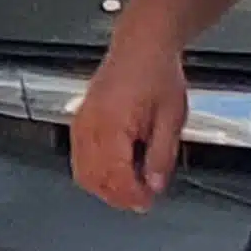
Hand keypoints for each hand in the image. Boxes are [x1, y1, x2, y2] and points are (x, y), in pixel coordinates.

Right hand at [70, 39, 187, 211]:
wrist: (141, 47)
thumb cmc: (157, 74)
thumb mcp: (172, 117)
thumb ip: (161, 155)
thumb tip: (155, 185)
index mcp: (112, 126)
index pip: (114, 175)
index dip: (130, 195)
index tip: (147, 203)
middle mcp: (89, 127)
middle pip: (93, 178)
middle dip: (116, 196)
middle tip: (140, 202)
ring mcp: (80, 124)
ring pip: (82, 171)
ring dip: (103, 187)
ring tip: (130, 191)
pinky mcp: (79, 121)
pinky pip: (78, 157)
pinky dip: (94, 172)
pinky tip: (115, 173)